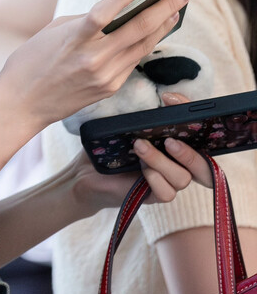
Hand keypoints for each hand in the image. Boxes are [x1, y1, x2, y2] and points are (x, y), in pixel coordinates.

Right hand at [0, 0, 195, 131]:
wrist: (23, 102)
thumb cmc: (32, 61)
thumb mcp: (54, 30)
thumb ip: (85, 20)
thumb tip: (112, 9)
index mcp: (74, 40)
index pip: (103, 13)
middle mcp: (93, 60)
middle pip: (137, 29)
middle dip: (165, 7)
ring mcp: (105, 76)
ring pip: (143, 46)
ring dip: (163, 25)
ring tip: (177, 8)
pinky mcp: (110, 88)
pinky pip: (132, 60)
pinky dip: (145, 43)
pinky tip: (155, 31)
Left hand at [71, 93, 213, 213]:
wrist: (89, 171)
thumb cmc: (114, 143)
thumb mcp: (132, 125)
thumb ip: (151, 114)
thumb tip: (164, 97)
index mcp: (180, 144)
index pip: (202, 134)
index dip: (198, 120)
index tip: (170, 100)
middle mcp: (179, 164)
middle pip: (204, 167)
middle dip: (190, 154)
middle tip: (169, 141)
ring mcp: (169, 182)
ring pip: (182, 178)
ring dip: (161, 161)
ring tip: (140, 147)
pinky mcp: (155, 196)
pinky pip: (166, 193)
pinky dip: (154, 179)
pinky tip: (141, 169)